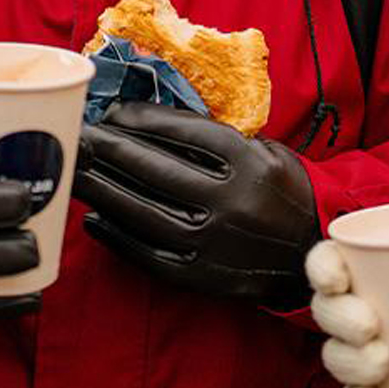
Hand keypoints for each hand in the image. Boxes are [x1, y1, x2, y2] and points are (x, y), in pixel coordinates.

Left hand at [74, 101, 317, 303]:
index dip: (142, 119)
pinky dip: (116, 235)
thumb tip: (146, 117)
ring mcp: (214, 243)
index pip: (183, 133)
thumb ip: (215, 135)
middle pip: (156, 169)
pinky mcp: (201, 276)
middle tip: (81, 134)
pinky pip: (147, 253)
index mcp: (250, 163)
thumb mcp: (265, 150)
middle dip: (111, 148)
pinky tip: (94, 218)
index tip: (114, 111)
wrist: (311, 253)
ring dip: (103, 188)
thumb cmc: (279, 191)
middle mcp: (231, 202)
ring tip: (77, 170)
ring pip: (143, 211)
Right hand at [306, 240, 388, 387]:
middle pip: (327, 311)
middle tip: (371, 326)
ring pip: (336, 356)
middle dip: (340, 318)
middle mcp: (353, 313)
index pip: (327, 262)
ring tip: (382, 362)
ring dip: (351, 362)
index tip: (337, 278)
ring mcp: (358, 354)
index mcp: (367, 275)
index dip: (322, 267)